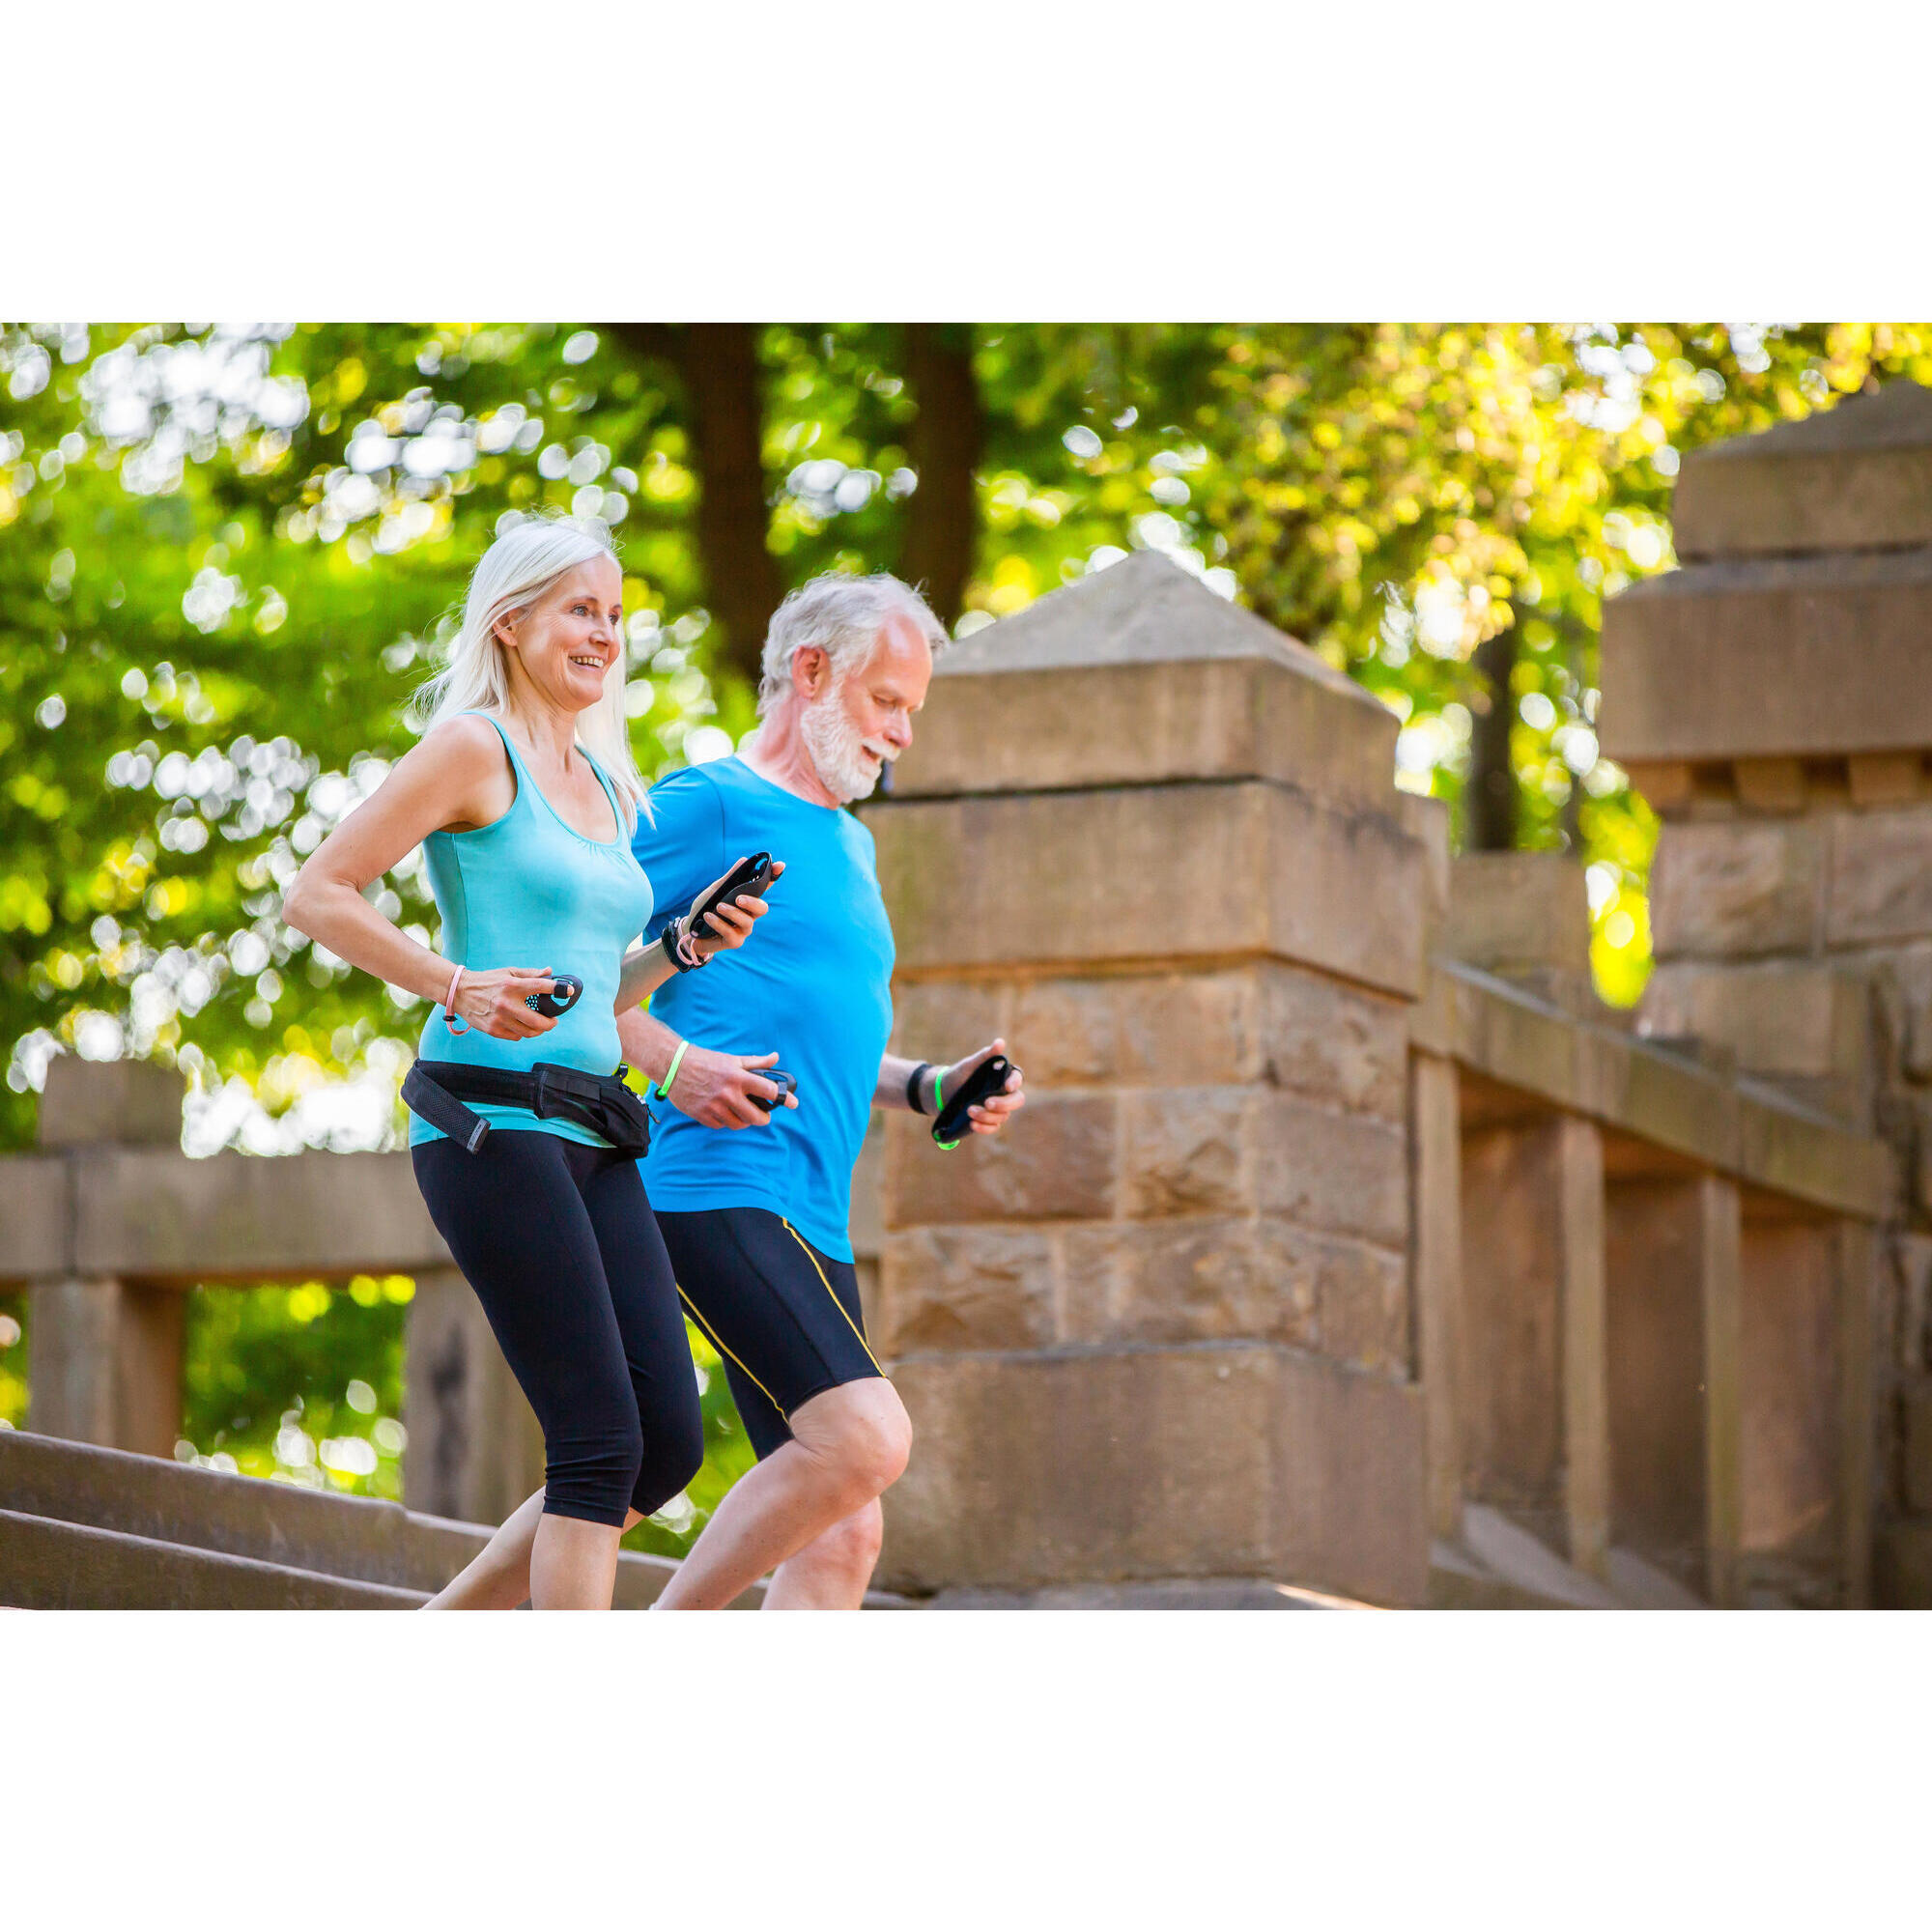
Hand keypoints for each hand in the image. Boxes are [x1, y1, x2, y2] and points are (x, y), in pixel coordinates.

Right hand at [453, 967, 557, 1040]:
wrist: (460, 992)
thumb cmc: (488, 981)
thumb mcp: (509, 972)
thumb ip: (531, 974)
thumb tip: (550, 972)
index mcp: (512, 986)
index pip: (541, 987)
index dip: (558, 989)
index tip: (568, 991)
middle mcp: (507, 1004)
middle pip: (539, 1022)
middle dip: (551, 1023)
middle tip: (554, 1021)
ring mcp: (500, 1019)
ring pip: (529, 1032)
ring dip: (538, 1030)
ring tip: (539, 1025)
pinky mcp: (493, 1029)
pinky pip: (516, 1036)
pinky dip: (522, 1032)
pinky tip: (521, 1026)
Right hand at [665, 1046, 799, 1128]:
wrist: (675, 1066)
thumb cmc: (706, 1061)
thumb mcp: (733, 1059)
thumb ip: (756, 1063)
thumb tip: (775, 1058)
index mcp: (738, 1077)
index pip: (769, 1090)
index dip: (784, 1098)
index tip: (793, 1103)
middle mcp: (728, 1094)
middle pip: (756, 1117)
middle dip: (764, 1118)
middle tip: (765, 1116)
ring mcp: (715, 1106)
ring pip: (739, 1124)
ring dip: (744, 1121)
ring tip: (743, 1113)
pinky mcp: (702, 1115)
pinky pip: (721, 1125)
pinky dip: (726, 1121)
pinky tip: (724, 1112)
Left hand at [689, 859, 784, 959]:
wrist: (690, 930)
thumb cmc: (706, 908)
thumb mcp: (715, 891)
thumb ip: (729, 878)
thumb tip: (744, 860)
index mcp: (746, 900)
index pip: (763, 888)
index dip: (773, 876)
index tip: (780, 865)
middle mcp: (749, 915)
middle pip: (762, 908)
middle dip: (752, 902)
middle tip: (738, 898)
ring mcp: (743, 929)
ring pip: (746, 921)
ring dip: (732, 912)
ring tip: (718, 906)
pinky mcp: (735, 941)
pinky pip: (731, 932)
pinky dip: (718, 923)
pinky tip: (708, 916)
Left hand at [938, 1037, 1025, 1135]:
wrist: (942, 1093)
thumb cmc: (958, 1075)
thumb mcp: (969, 1064)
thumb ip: (985, 1055)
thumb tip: (1000, 1042)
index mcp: (1002, 1077)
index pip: (1017, 1078)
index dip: (1015, 1082)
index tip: (1007, 1086)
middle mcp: (1003, 1093)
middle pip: (1017, 1100)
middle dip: (1004, 1104)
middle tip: (987, 1103)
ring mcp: (997, 1108)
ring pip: (1003, 1116)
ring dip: (987, 1116)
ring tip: (968, 1110)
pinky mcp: (989, 1121)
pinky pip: (994, 1127)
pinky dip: (984, 1128)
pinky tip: (973, 1124)